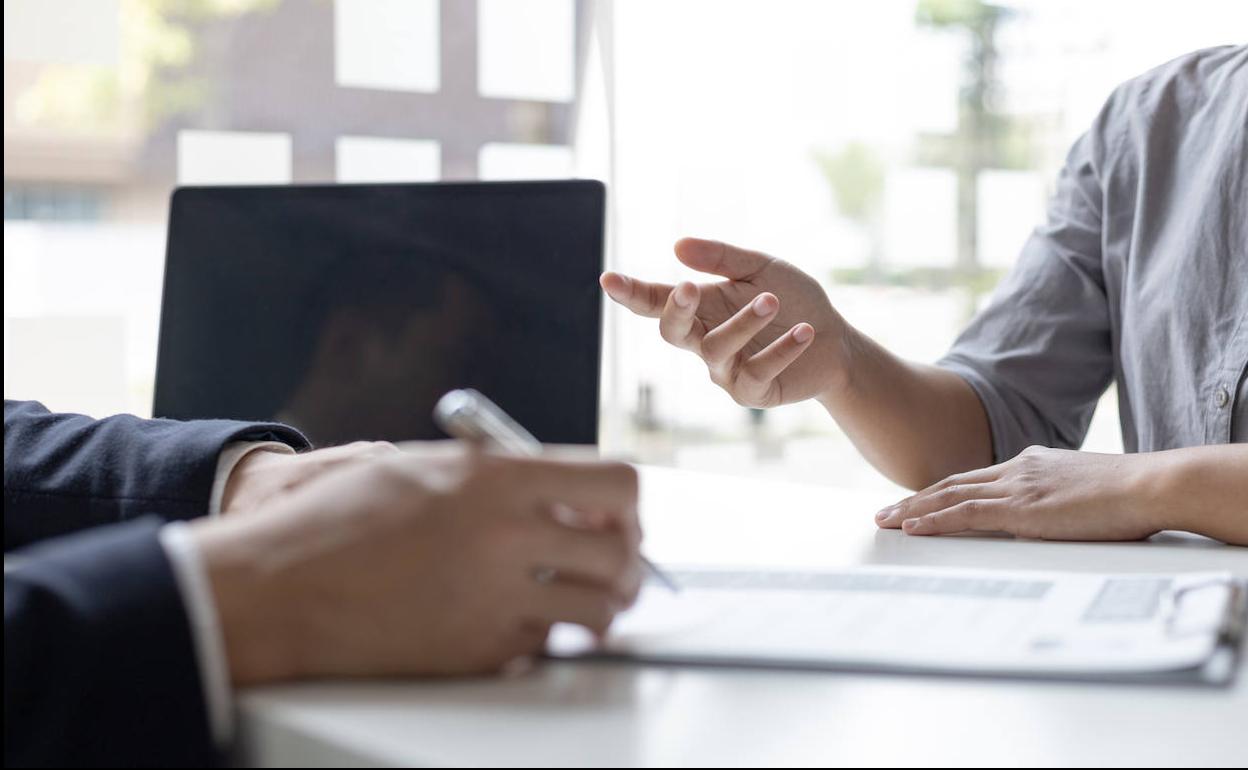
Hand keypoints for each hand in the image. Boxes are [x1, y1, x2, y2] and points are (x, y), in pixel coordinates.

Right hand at [194, 444, 641, 682]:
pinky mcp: (481, 651)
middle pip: (622, 552)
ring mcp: (496, 599)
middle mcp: (507, 536)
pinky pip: (546, 645)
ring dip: (600, 606)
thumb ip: (502, 476)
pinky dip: (543, 636)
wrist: (279, 589)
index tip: (617, 515)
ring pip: (599, 610)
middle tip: (612, 565)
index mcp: (497, 479)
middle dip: (627, 561)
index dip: (627, 502)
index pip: (616, 482)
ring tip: (579, 600)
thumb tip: (564, 494)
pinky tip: (515, 619)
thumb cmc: (339, 521)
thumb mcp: (424, 468)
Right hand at [602, 237, 851, 406]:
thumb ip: (722, 257)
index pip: (656, 301)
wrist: (835, 341)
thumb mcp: (762, 268)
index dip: (631, 293)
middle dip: (675, 311)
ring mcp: (726, 371)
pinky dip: (781, 350)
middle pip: (672, 333)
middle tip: (689, 286)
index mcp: (701, 308)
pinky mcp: (752, 393)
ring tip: (772, 300)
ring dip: (744, 322)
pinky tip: (805, 331)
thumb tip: (677, 246)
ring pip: (716, 349)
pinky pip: (756, 372)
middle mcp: (705, 341)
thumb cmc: (793, 300)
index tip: (608, 279)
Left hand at [875, 446, 1161, 540]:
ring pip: (949, 497)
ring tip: (883, 522)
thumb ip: (1060, 498)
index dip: (942, 491)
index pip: (975, 478)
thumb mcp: (1085, 491)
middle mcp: (1017, 470)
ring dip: (912, 510)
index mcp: (1032, 464)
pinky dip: (933, 520)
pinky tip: (911, 528)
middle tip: (884, 513)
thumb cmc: (1132, 494)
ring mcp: (1016, 487)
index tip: (917, 501)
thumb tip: (1053, 514)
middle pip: (952, 484)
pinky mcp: (1020, 508)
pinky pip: (964, 514)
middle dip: (914, 500)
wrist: (1151, 485)